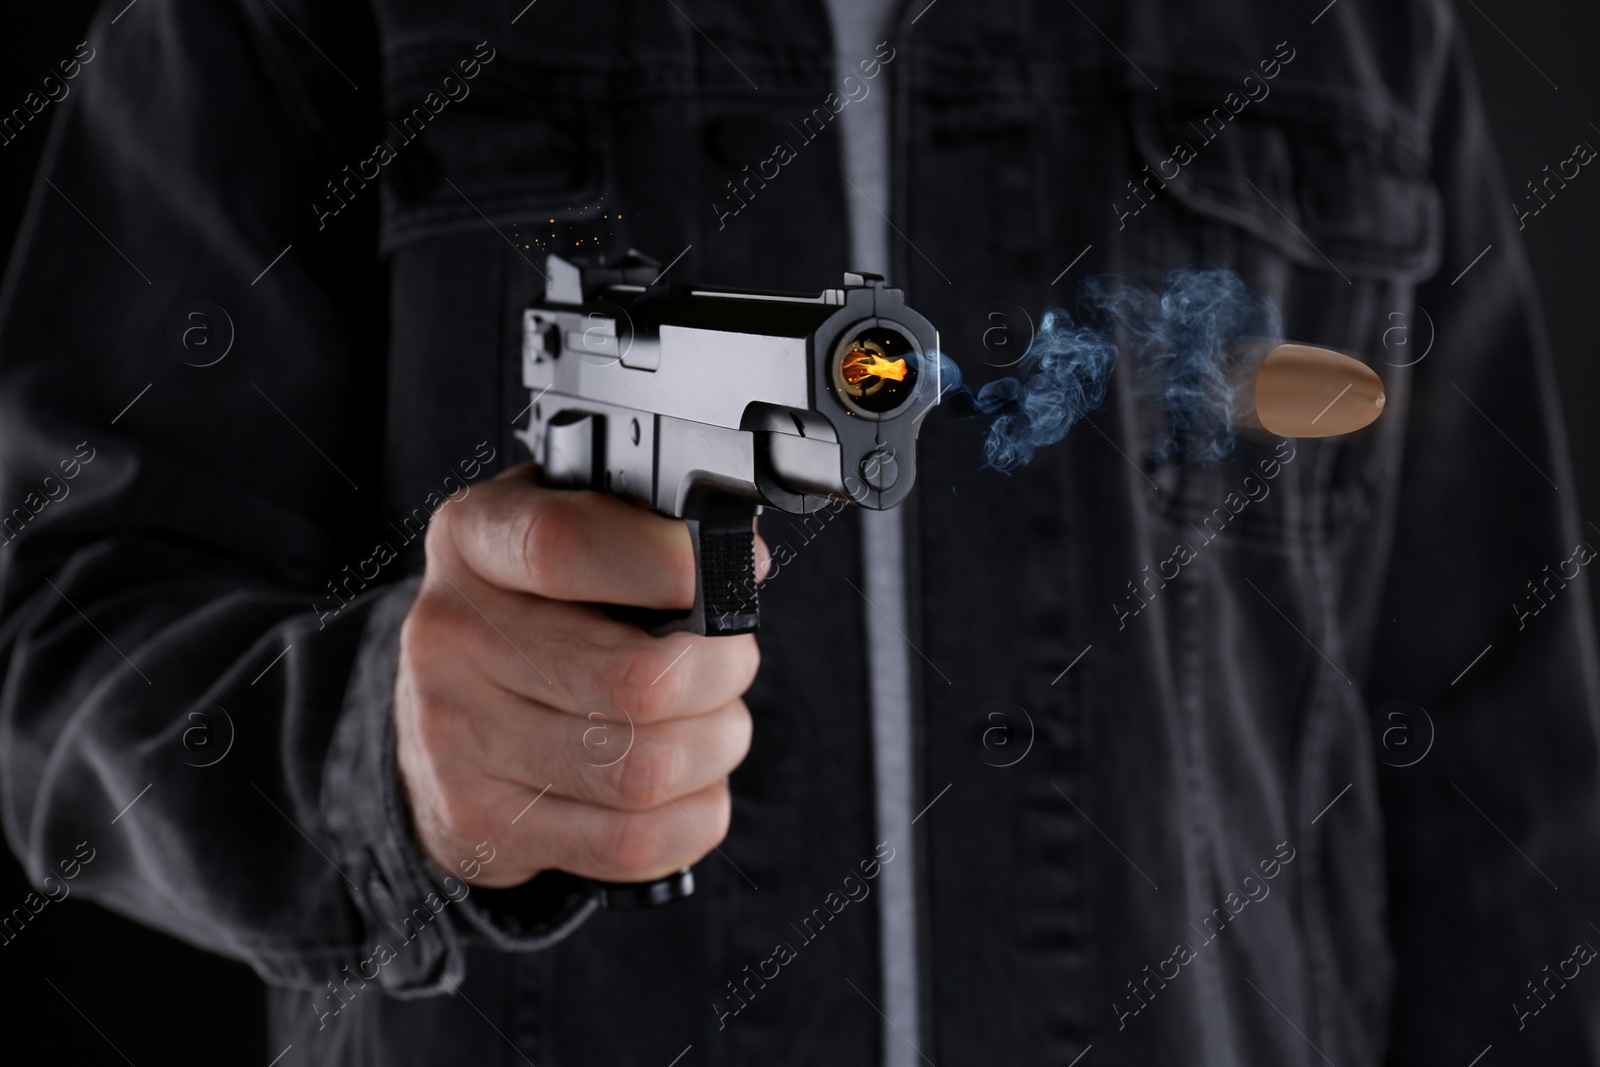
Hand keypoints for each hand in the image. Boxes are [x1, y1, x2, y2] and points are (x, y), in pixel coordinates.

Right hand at [394, 463, 762, 887]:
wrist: (447, 713)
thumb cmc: (542, 610)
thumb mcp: (571, 535)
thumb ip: (645, 530)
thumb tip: (740, 559)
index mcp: (473, 540)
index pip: (566, 547)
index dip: (672, 564)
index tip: (739, 567)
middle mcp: (450, 636)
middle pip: (639, 681)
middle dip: (723, 674)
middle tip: (732, 662)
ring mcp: (455, 738)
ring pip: (645, 770)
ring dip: (714, 748)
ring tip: (712, 725)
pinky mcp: (479, 824)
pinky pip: (631, 843)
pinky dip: (692, 817)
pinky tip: (689, 788)